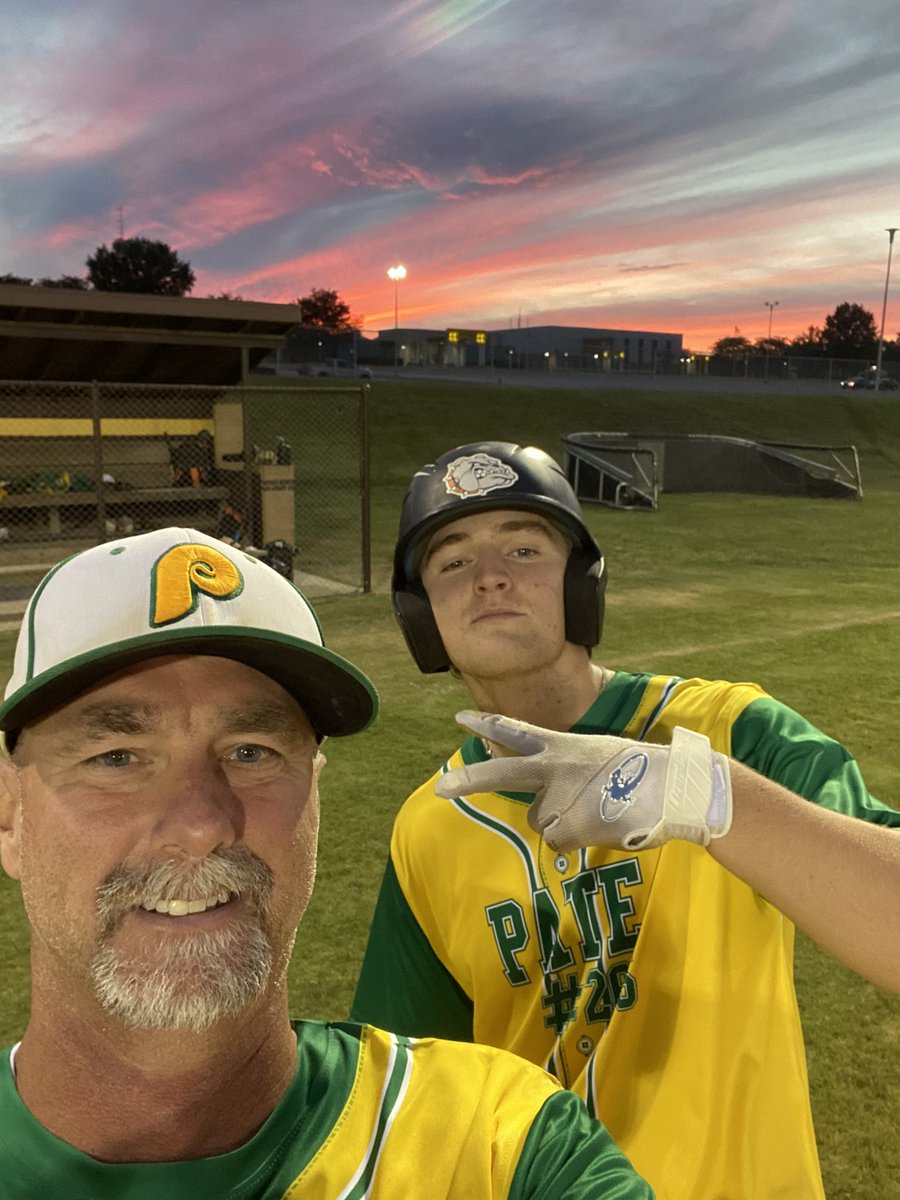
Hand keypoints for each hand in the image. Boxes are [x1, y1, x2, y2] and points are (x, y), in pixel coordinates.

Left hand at [434, 711, 731, 851]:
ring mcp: (559, 795)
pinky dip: (578, 840)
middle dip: (469, 781)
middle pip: (503, 772)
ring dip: (565, 823)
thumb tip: (546, 807)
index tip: (460, 718)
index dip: (488, 724)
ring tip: (601, 811)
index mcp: (564, 746)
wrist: (674, 787)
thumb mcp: (599, 757)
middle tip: (440, 789)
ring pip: (543, 821)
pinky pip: (559, 841)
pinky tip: (603, 825)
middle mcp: (555, 766)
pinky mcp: (567, 823)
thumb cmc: (644, 776)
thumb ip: (568, 773)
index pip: (518, 731)